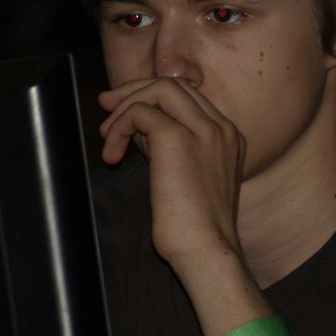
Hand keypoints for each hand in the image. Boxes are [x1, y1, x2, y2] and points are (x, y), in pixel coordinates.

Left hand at [98, 77, 245, 265]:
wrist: (206, 251)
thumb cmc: (195, 228)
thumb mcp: (187, 177)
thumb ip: (170, 146)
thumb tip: (136, 124)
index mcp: (229, 136)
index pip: (189, 96)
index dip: (152, 97)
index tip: (125, 109)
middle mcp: (222, 128)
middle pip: (174, 84)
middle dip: (134, 91)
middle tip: (106, 108)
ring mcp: (204, 130)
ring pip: (159, 89)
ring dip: (126, 107)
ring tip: (107, 138)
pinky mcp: (177, 138)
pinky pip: (140, 111)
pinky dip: (120, 127)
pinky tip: (113, 155)